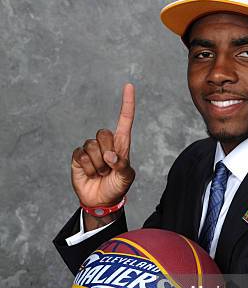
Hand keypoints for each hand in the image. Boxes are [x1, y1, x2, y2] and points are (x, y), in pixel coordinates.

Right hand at [71, 83, 135, 207]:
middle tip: (109, 168)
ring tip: (100, 173)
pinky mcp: (79, 157)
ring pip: (92, 146)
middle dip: (107, 153)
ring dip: (97, 164)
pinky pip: (81, 155)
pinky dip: (87, 167)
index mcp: (122, 144)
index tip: (129, 86)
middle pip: (104, 133)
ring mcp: (91, 149)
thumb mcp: (126, 178)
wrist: (100, 201)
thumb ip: (122, 165)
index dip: (127, 104)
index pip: (125, 120)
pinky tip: (90, 174)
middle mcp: (106, 143)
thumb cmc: (117, 187)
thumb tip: (110, 156)